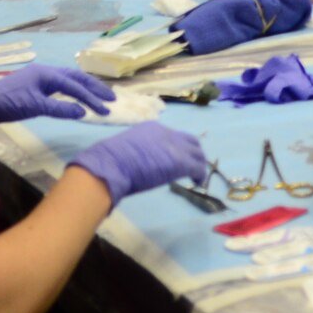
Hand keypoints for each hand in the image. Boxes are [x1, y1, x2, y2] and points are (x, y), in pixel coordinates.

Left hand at [0, 64, 115, 124]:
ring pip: (68, 80)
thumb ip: (60, 109)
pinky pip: (60, 86)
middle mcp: (45, 71)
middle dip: (94, 88)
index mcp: (46, 73)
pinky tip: (76, 98)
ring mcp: (39, 78)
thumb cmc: (8, 104)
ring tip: (100, 97)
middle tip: (112, 98)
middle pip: (75, 77)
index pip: (74, 85)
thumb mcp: (35, 107)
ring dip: (84, 88)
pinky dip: (72, 91)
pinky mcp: (34, 86)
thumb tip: (83, 111)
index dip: (91, 97)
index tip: (106, 109)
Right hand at [68, 121, 207, 205]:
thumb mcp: (126, 148)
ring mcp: (175, 146)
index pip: (172, 136)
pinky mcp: (181, 162)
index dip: (176, 148)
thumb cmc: (111, 160)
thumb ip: (137, 151)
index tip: (174, 160)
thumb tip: (137, 162)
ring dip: (199, 163)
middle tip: (192, 166)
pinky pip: (198, 167)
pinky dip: (200, 175)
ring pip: (198, 152)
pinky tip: (197, 183)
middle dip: (193, 152)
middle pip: (190, 140)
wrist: (112, 164)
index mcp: (152, 128)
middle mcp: (167, 133)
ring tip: (196, 176)